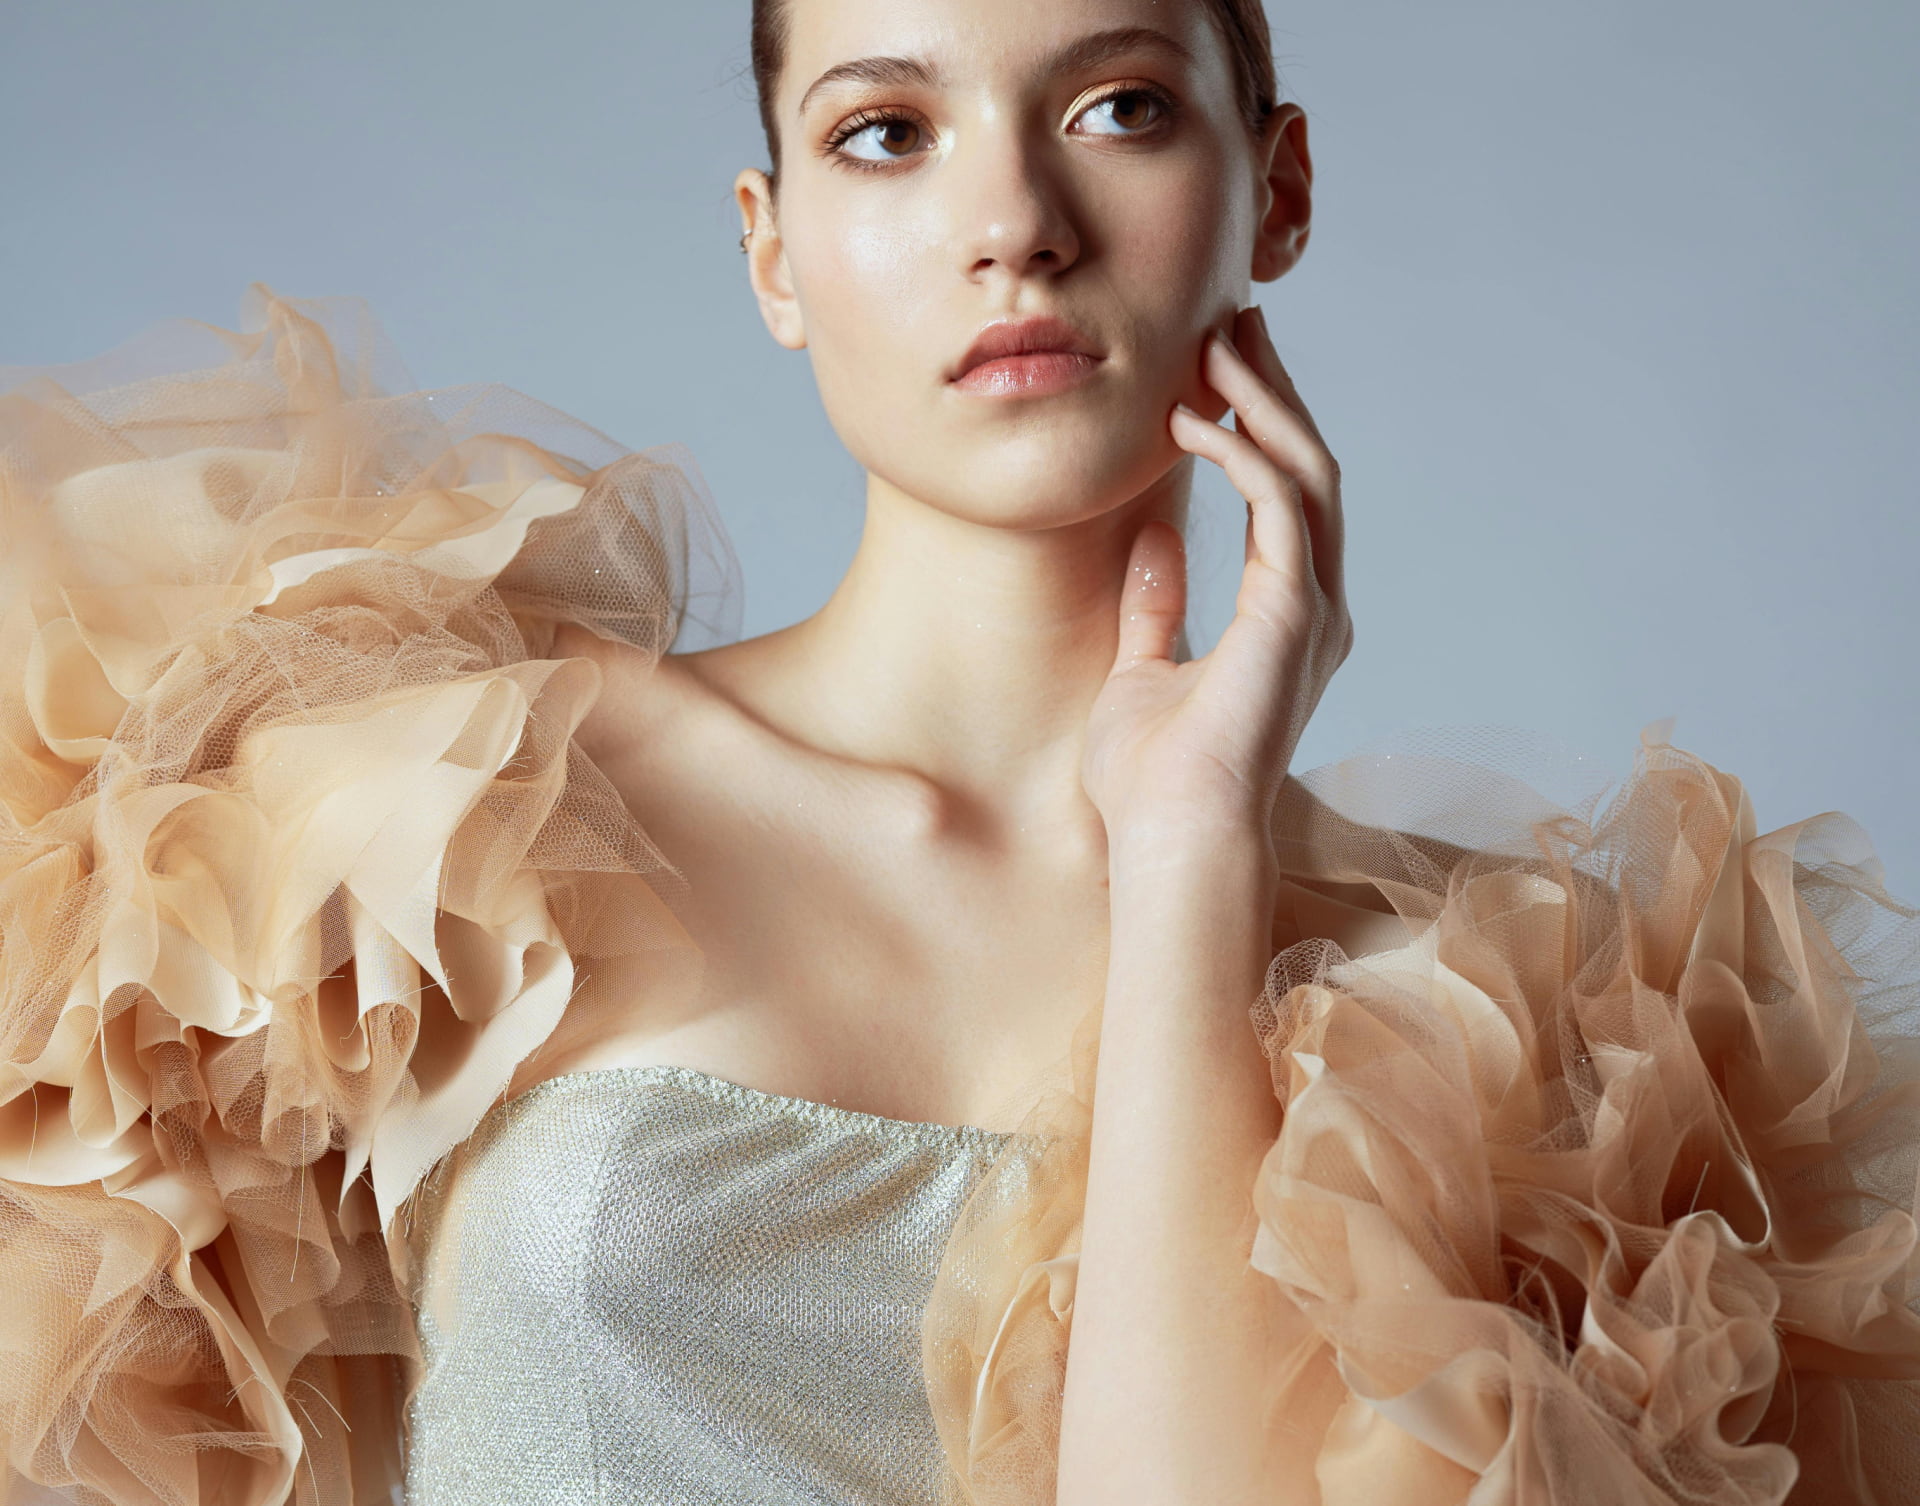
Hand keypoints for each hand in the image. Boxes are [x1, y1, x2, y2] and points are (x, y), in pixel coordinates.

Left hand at [1081, 305, 1350, 858]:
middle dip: (1272, 390)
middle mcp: (1314, 607)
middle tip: (1233, 323)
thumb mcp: (1142, 670)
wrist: (1169, 841)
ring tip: (1216, 344)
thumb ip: (1157, 605)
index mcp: (1286, 618)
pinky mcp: (1293, 615)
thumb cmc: (1151, 780)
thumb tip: (1149, 540)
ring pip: (1305, 475)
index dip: (1259, 426)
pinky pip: (1279, 507)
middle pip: (1306, 469)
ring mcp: (1312, 611)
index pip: (1285, 498)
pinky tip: (1194, 420)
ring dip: (1263, 403)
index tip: (1219, 371)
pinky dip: (1242, 454)